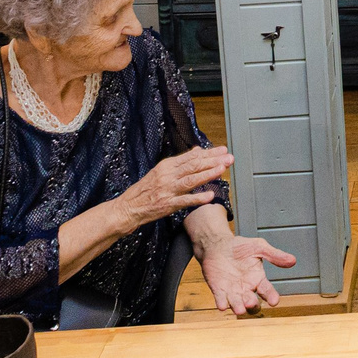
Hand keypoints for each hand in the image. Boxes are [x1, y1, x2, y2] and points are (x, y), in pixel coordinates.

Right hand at [115, 145, 235, 228]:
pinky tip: (210, 196)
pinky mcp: (167, 204)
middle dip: (213, 161)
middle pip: (193, 166)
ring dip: (207, 174)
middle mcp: (168, 175)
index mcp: (167, 166)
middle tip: (229, 158)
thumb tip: (198, 150)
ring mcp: (168, 190)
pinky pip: (185, 201)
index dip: (209, 153)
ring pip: (191, 180)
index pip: (191, 157)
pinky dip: (198, 198)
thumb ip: (181, 161)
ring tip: (222, 170)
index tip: (223, 150)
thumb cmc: (145, 190)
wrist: (128, 207)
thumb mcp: (161, 171)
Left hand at [197, 235, 296, 315]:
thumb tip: (293, 260)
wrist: (218, 245)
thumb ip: (274, 255)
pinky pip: (221, 299)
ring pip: (237, 303)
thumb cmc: (240, 247)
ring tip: (240, 309)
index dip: (271, 296)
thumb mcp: (259, 247)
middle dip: (252, 304)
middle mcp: (246, 288)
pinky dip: (222, 303)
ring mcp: (232, 291)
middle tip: (251, 302)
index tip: (274, 301)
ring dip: (238, 307)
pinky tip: (223, 306)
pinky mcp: (219, 290)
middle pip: (252, 302)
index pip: (267, 291)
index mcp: (258, 279)